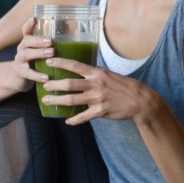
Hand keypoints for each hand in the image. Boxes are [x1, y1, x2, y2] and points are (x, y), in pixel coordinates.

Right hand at [8, 17, 53, 92]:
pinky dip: (37, 75)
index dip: (29, 24)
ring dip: (39, 53)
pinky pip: (28, 73)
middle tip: (51, 41)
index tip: (34, 18)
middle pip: (27, 41)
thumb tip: (70, 32)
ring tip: (51, 53)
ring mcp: (19, 61)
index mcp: (27, 42)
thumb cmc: (34, 62)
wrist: (18, 79)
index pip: (26, 30)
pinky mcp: (20, 73)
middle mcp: (21, 49)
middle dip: (39, 40)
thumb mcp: (39, 52)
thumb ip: (50, 44)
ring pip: (26, 55)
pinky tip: (47, 77)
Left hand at [40, 57, 155, 124]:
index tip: (49, 61)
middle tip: (43, 85)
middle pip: (69, 84)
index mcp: (97, 73)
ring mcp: (97, 98)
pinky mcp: (100, 111)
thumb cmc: (124, 86)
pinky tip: (67, 121)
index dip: (60, 63)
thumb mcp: (109, 75)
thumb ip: (95, 74)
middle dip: (54, 85)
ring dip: (57, 101)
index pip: (75, 66)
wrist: (140, 100)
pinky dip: (74, 120)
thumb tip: (82, 72)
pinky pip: (83, 117)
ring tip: (47, 101)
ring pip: (72, 100)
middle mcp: (95, 84)